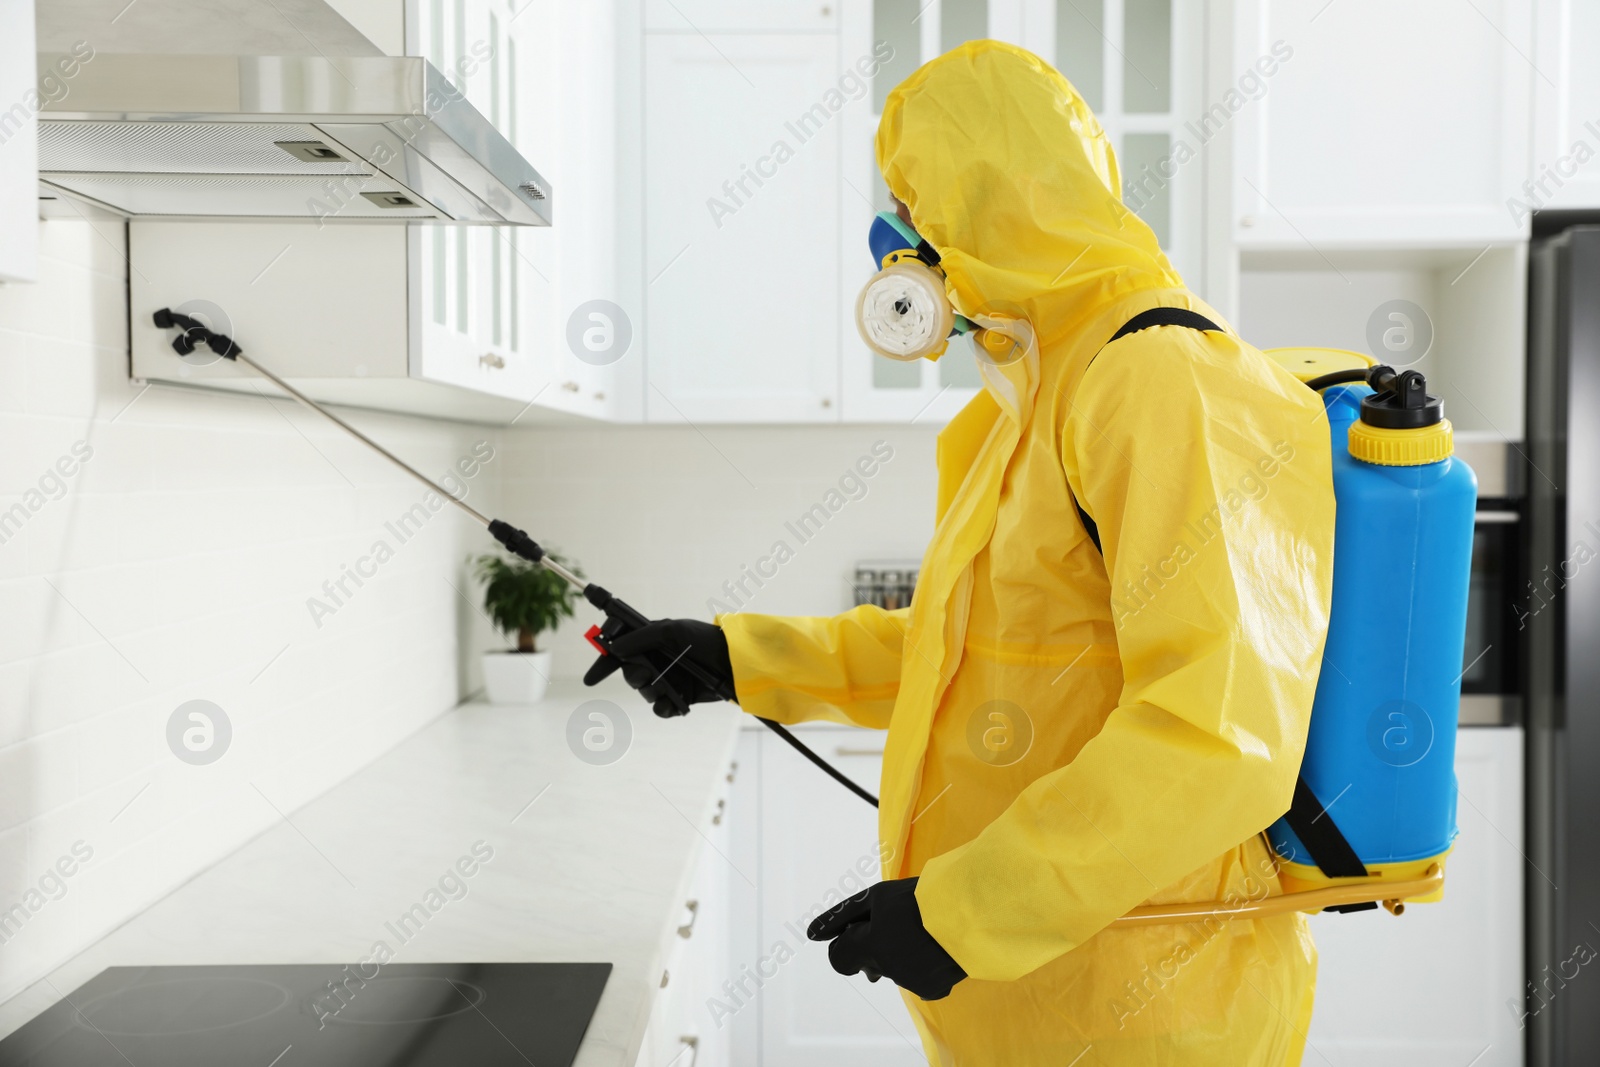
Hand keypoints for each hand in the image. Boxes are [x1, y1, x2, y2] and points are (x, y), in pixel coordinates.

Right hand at [581, 618, 733, 717]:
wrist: (733, 662)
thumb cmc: (704, 640)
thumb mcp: (673, 631)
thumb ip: (641, 638)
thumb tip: (614, 649)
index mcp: (653, 642)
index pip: (621, 651)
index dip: (604, 663)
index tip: (591, 678)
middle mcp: (658, 661)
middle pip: (630, 674)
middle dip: (634, 676)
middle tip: (646, 673)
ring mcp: (669, 680)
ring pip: (644, 692)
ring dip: (651, 690)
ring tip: (666, 685)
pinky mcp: (680, 698)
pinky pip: (660, 708)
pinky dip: (664, 706)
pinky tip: (673, 701)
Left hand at [806, 877, 965, 1000]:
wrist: (972, 912)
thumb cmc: (921, 898)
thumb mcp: (877, 897)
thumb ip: (841, 916)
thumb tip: (811, 934)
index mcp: (871, 947)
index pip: (839, 959)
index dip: (846, 943)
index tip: (859, 930)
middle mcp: (887, 970)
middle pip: (867, 963)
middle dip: (874, 947)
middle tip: (897, 924)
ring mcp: (911, 982)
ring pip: (893, 970)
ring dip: (898, 954)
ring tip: (921, 931)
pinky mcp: (932, 989)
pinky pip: (916, 980)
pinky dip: (920, 966)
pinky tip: (933, 947)